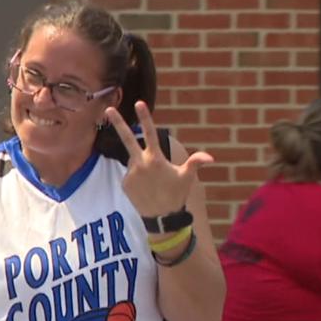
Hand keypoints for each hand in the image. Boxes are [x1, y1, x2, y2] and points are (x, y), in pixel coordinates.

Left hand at [107, 102, 213, 218]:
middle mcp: (140, 163)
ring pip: (134, 161)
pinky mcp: (124, 183)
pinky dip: (137, 177)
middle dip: (118, 123)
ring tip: (153, 181)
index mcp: (156, 158)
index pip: (150, 133)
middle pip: (127, 139)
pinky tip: (145, 188)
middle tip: (108, 110)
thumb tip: (211, 158)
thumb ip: (196, 162)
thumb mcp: (187, 177)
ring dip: (141, 165)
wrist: (161, 218)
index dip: (145, 117)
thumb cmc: (176, 195)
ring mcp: (131, 173)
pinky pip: (130, 175)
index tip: (139, 103)